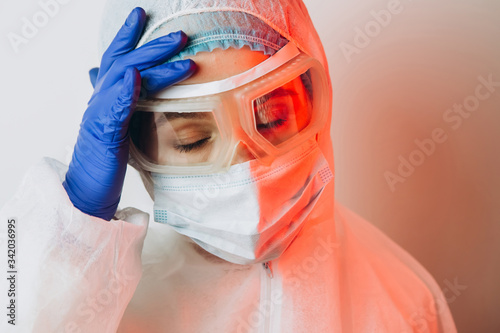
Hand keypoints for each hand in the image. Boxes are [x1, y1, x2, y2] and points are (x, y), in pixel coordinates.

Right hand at [63, 7, 195, 219]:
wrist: (87, 190)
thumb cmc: (106, 159)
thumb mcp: (119, 126)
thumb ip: (125, 103)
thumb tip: (135, 84)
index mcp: (107, 98)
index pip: (117, 59)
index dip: (128, 36)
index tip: (141, 14)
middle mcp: (101, 100)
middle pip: (126, 63)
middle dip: (154, 46)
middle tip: (180, 35)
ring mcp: (100, 116)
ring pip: (125, 80)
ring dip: (152, 64)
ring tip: (179, 54)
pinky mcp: (104, 135)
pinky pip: (113, 109)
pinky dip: (124, 91)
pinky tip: (135, 77)